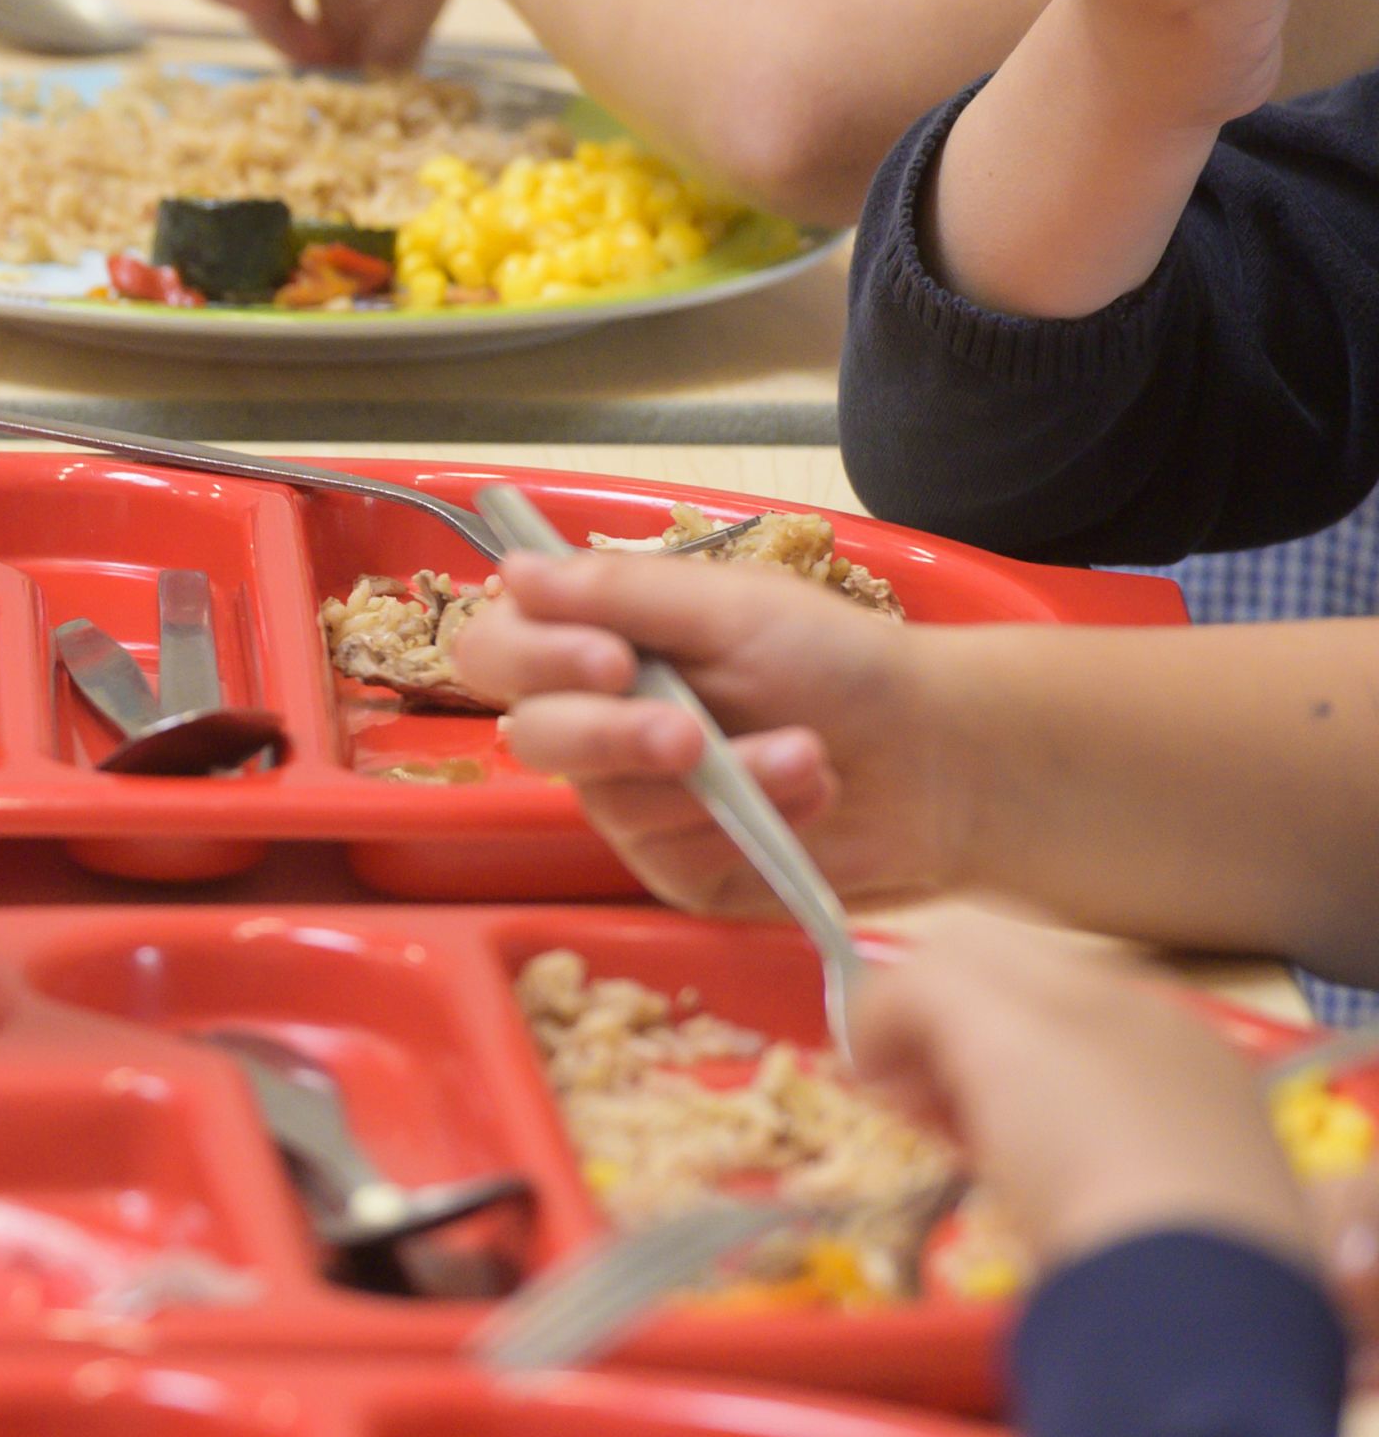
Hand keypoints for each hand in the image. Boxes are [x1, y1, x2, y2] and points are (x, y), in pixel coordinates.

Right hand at [449, 551, 971, 914]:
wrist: (937, 755)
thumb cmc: (840, 663)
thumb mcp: (736, 606)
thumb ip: (623, 590)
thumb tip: (514, 567)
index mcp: (600, 646)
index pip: (499, 650)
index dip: (532, 657)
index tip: (610, 660)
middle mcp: (600, 726)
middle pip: (533, 737)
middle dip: (613, 736)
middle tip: (690, 737)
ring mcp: (633, 804)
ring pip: (614, 804)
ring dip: (723, 779)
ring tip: (809, 755)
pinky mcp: (677, 869)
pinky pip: (670, 858)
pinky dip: (745, 827)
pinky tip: (808, 799)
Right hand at [852, 917, 1310, 1275]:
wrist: (1183, 1298)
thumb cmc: (1088, 1147)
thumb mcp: (995, 1035)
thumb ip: (920, 990)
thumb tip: (872, 1017)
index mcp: (1115, 986)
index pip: (979, 941)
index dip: (899, 981)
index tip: (858, 1055)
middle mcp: (1153, 1037)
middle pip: (1005, 1008)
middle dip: (931, 1040)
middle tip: (888, 1100)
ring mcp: (1173, 1117)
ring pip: (1037, 1077)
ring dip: (967, 1095)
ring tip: (936, 1143)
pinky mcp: (1175, 1195)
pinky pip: (1074, 1143)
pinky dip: (1020, 1149)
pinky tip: (1006, 1186)